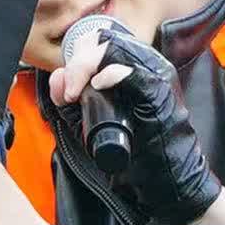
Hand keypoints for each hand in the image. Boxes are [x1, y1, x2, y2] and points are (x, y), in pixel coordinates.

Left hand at [50, 26, 220, 224]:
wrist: (167, 184)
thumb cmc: (138, 155)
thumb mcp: (97, 122)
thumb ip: (75, 101)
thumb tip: (57, 78)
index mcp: (138, 67)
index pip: (103, 39)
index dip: (78, 55)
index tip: (65, 85)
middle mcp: (151, 66)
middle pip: (107, 40)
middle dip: (78, 61)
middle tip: (68, 91)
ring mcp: (158, 78)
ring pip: (117, 49)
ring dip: (87, 66)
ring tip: (75, 93)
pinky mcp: (161, 96)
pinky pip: (134, 73)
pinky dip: (111, 75)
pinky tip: (98, 86)